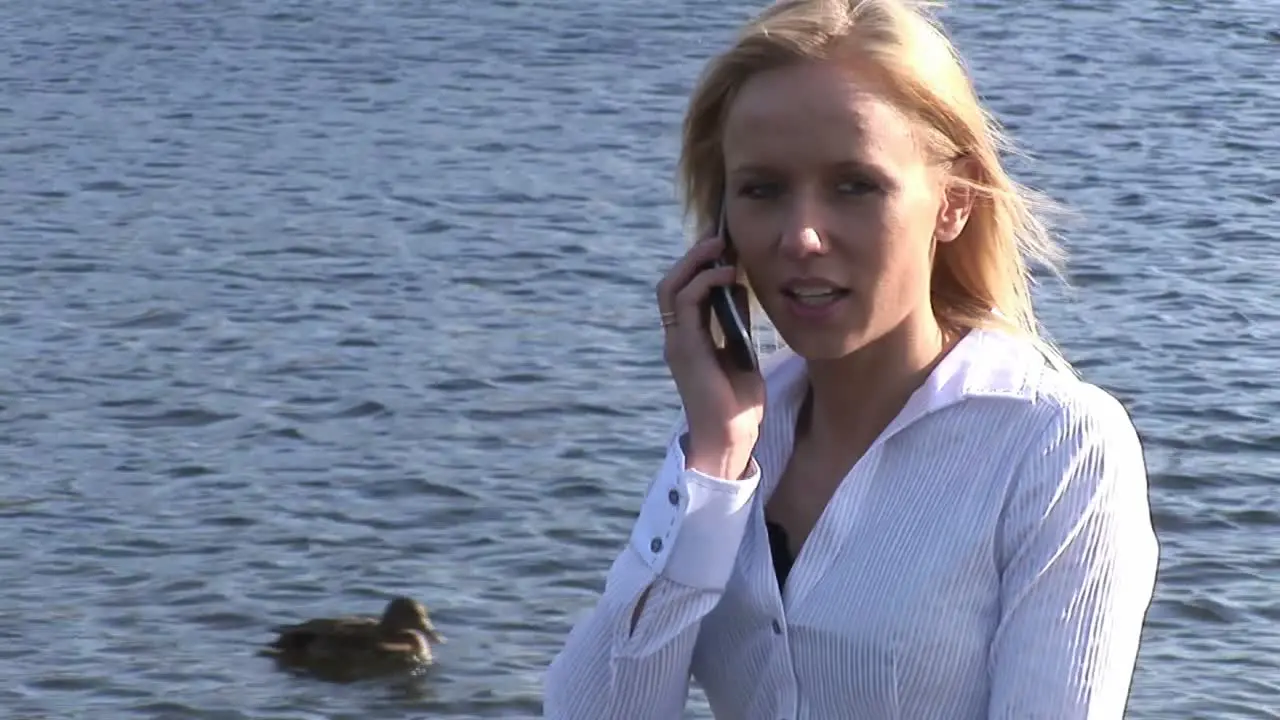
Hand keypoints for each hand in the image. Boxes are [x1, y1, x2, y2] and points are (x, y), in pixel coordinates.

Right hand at [655, 232, 765, 479]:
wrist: (731, 440)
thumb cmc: (738, 405)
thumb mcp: (741, 352)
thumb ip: (735, 322)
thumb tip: (739, 287)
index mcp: (689, 340)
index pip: (684, 292)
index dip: (700, 267)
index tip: (724, 248)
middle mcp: (677, 338)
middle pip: (672, 284)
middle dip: (693, 258)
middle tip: (719, 239)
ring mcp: (677, 343)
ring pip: (672, 288)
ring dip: (696, 263)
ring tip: (720, 248)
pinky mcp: (685, 348)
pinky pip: (686, 304)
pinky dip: (705, 283)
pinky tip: (728, 275)